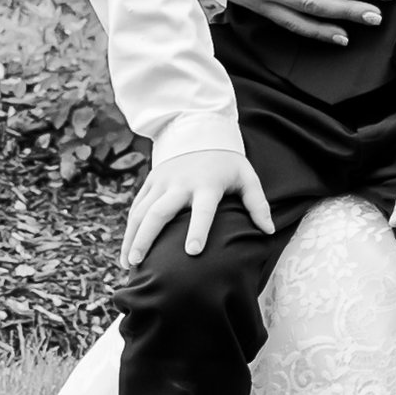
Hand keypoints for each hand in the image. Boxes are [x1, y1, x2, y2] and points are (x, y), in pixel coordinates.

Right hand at [120, 145, 274, 266]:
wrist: (199, 129)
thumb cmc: (227, 162)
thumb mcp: (246, 177)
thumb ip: (257, 204)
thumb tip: (268, 231)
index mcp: (207, 184)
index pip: (203, 209)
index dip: (198, 229)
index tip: (193, 252)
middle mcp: (180, 184)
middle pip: (159, 212)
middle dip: (147, 238)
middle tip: (139, 263)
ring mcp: (162, 182)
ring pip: (141, 212)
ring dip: (132, 238)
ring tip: (129, 264)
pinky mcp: (150, 181)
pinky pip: (136, 207)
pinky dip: (129, 229)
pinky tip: (127, 250)